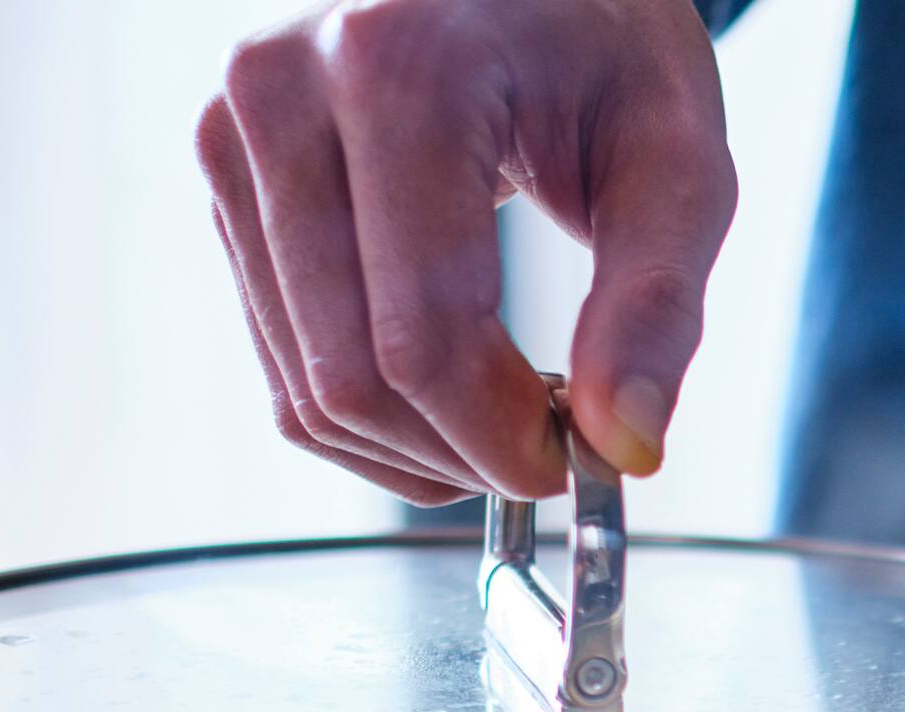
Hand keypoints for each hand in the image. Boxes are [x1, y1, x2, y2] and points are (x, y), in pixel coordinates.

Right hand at [195, 0, 735, 503]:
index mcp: (396, 67)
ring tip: (514, 414)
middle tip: (555, 449)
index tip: (579, 463)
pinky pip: (285, 373)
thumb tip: (624, 446)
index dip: (502, 437)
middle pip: (350, 378)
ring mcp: (234, 137)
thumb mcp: (678, 163)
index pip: (421, 334)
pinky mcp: (226, 185)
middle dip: (464, 453)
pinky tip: (453, 401)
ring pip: (307, 394)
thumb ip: (656, 306)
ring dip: (419, 454)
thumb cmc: (609, 56)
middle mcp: (283, 92)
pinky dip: (374, 427)